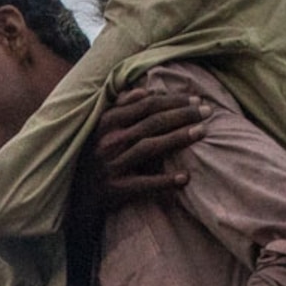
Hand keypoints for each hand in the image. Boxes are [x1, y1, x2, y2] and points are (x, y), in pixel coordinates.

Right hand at [94, 79, 208, 198]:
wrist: (78, 195)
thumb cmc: (96, 155)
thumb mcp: (102, 127)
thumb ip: (121, 107)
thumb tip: (144, 90)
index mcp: (107, 121)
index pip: (147, 105)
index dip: (174, 100)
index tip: (197, 99)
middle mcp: (109, 140)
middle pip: (152, 122)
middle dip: (183, 115)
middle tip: (208, 111)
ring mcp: (112, 165)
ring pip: (150, 147)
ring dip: (178, 138)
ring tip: (202, 132)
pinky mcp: (115, 189)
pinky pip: (144, 184)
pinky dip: (164, 181)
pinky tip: (185, 178)